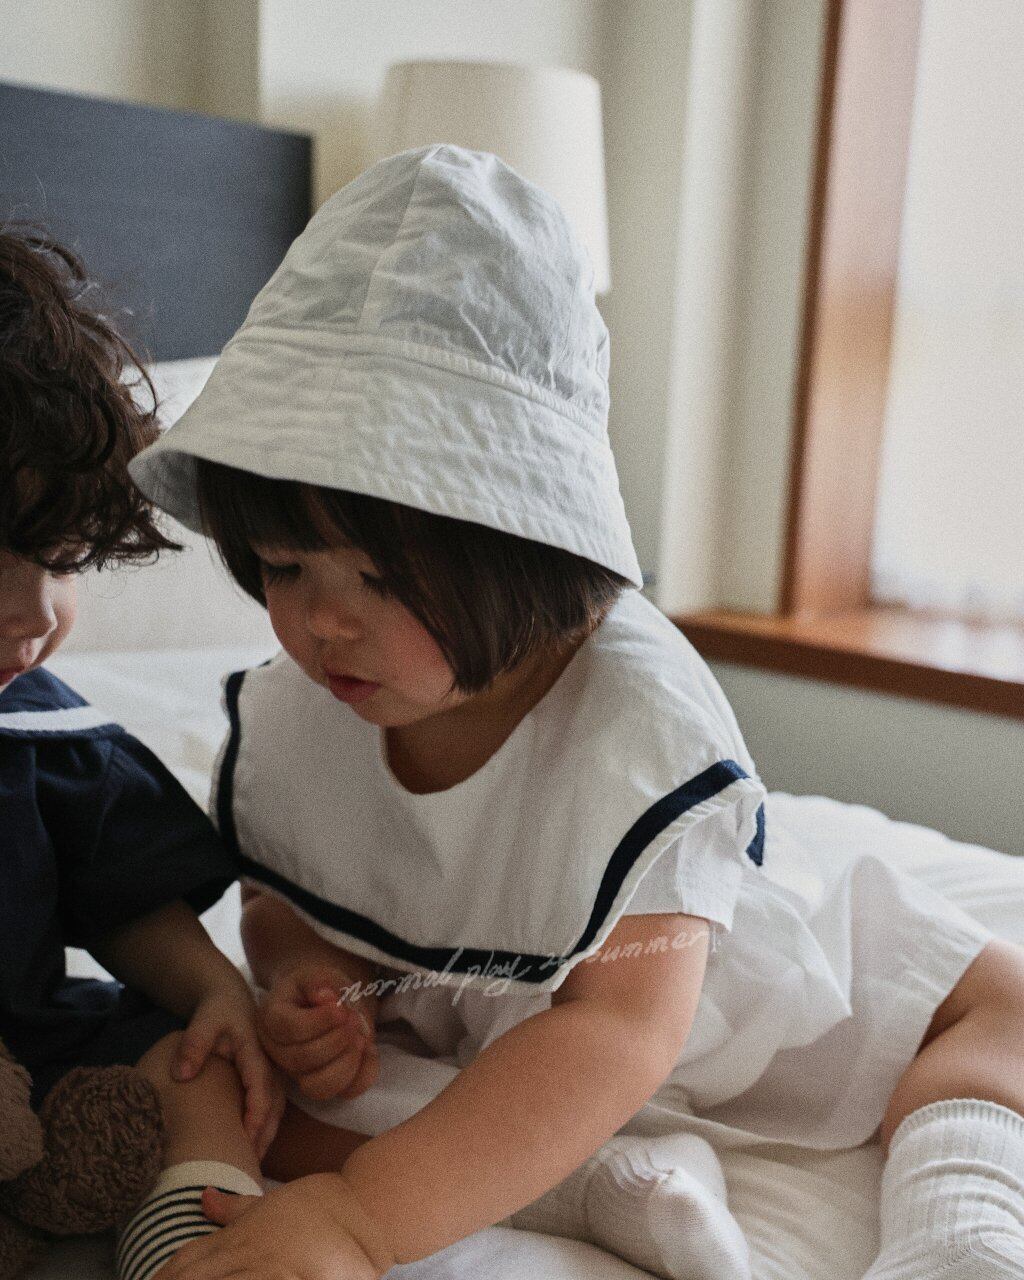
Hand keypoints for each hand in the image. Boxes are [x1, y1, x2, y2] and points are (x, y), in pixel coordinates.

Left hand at [156, 1173, 394, 1279]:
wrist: (357, 1208)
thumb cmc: (312, 1206)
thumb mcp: (266, 1201)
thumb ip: (231, 1207)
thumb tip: (203, 1196)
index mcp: (236, 1237)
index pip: (186, 1263)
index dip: (164, 1276)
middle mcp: (243, 1255)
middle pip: (194, 1277)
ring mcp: (264, 1272)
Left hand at [171, 971, 286, 1159]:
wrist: (230, 998)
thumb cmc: (217, 1012)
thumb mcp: (203, 1021)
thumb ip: (193, 1045)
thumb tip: (182, 1076)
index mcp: (256, 1052)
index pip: (262, 1089)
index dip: (256, 1117)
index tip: (245, 1143)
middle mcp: (271, 1064)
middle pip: (276, 1105)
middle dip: (265, 1136)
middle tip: (249, 1166)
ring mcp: (272, 1071)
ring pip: (278, 1109)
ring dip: (267, 1135)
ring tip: (251, 1164)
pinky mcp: (268, 1078)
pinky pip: (273, 1106)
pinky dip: (266, 1127)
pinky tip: (252, 1146)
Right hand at [257, 962, 378, 1103]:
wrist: (326, 1003)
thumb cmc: (319, 988)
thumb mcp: (318, 975)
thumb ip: (321, 982)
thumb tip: (326, 997)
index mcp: (271, 1019)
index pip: (290, 1029)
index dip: (320, 1022)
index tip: (342, 1009)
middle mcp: (278, 1052)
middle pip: (302, 1059)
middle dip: (336, 1041)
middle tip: (354, 1020)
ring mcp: (299, 1074)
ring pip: (318, 1087)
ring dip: (347, 1064)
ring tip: (362, 1038)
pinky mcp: (324, 1085)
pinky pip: (344, 1093)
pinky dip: (364, 1074)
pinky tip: (370, 1050)